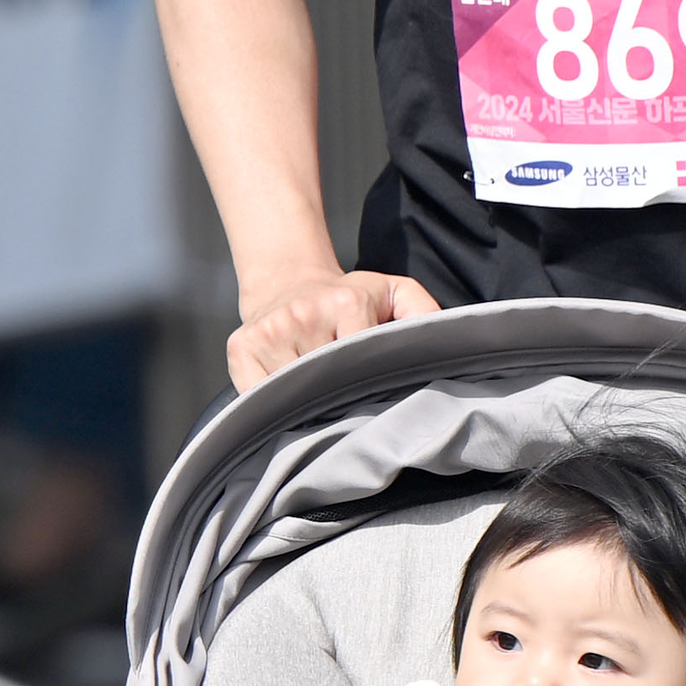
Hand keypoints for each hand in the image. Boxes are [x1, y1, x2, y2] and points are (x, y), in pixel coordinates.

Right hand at [228, 267, 438, 392]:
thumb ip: (424, 312)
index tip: (370, 388)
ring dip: (305, 401)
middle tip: (344, 398)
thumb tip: (444, 339)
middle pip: (327, 382)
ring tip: (314, 390)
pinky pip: (258, 396)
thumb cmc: (344, 296)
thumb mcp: (392, 292)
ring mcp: (268, 333)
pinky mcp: (240, 348)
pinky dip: (272, 405)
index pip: (361, 362)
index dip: (367, 381)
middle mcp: (302, 315)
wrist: (286, 280)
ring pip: (293, 392)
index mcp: (343, 303)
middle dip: (338, 395)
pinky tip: (285, 394)